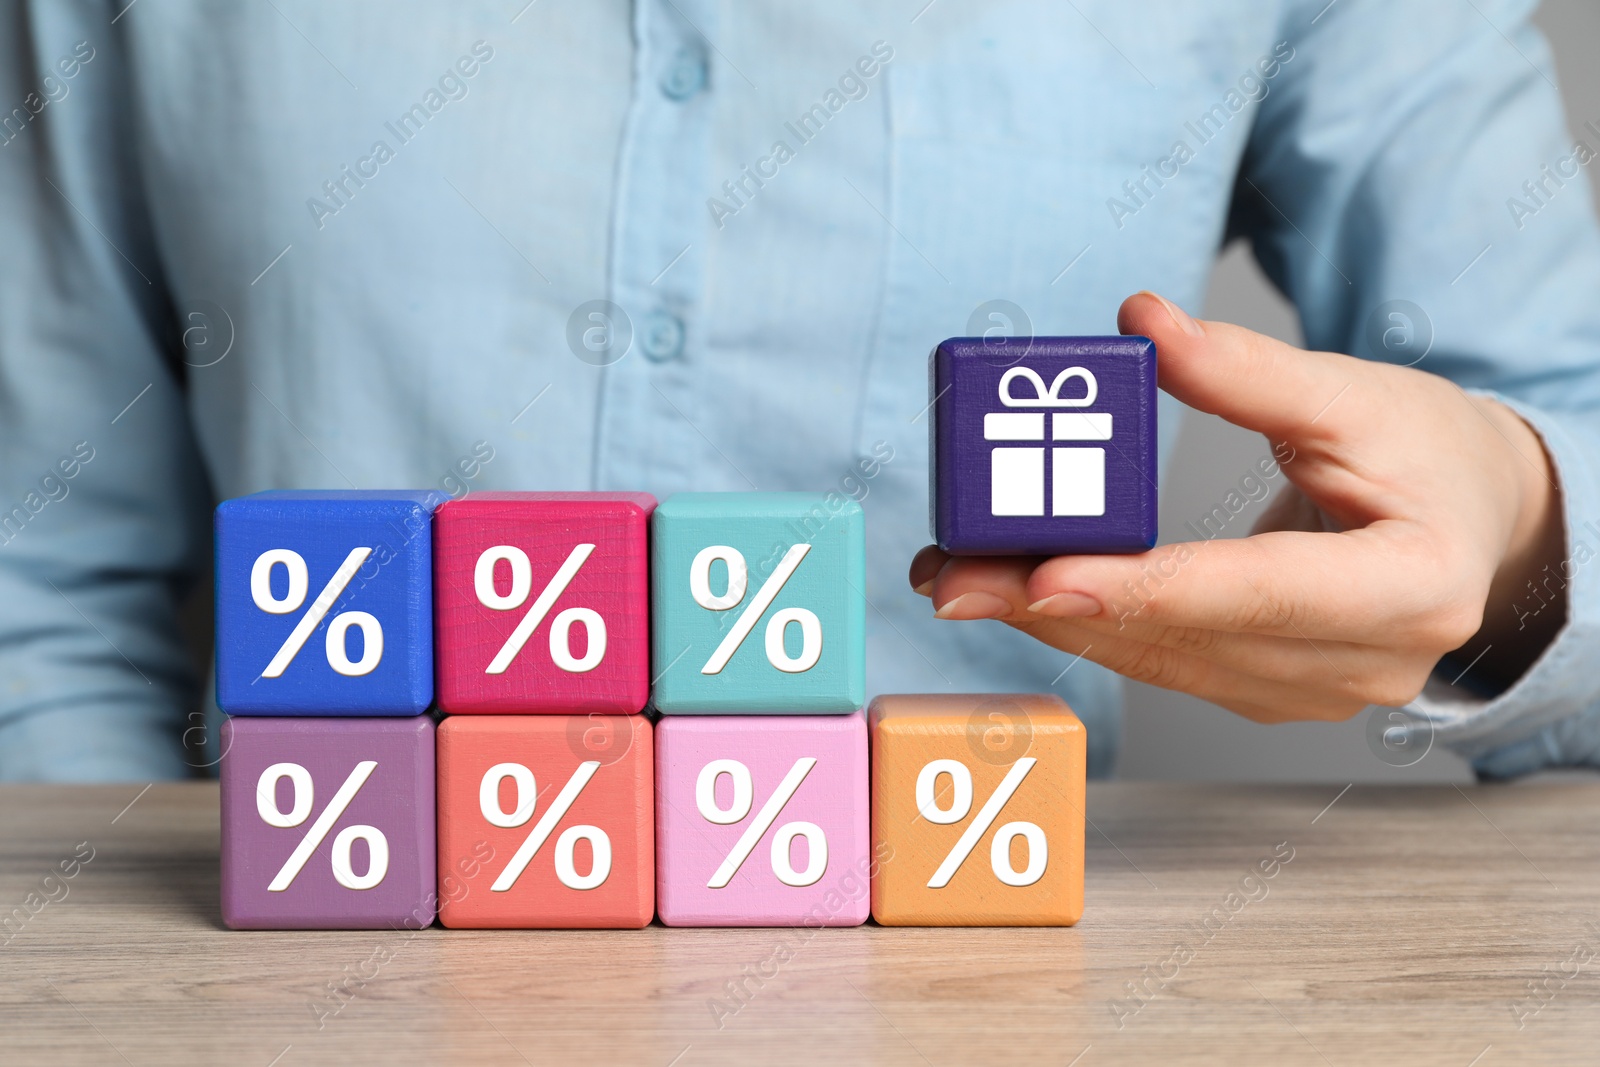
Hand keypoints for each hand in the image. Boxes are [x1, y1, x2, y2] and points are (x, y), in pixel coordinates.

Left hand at [910, 292, 1566, 721]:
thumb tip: (1140, 324)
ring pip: (1160, 662)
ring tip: (957, 573)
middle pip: (1184, 638)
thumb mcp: (1356, 394)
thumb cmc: (1432, 456)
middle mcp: (1362, 663)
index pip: (1258, 593)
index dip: (1145, 588)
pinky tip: (1017, 591)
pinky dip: (1091, 625)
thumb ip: (1247, 371)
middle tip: (950, 574)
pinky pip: (1165, 663)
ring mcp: (1314, 692)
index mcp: (1410, 588)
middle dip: (1054, 604)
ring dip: (1051, 619)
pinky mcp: (1270, 690)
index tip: (1043, 577)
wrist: (1476, 521)